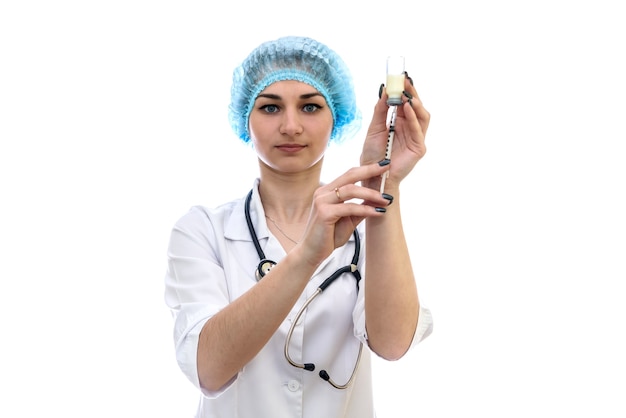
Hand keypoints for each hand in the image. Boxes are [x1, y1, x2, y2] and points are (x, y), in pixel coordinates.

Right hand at [297, 163, 390, 267]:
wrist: (312, 253)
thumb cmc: (328, 237)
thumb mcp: (349, 220)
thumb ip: (361, 208)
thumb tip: (378, 199)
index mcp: (327, 191)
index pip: (349, 174)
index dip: (366, 168)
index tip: (383, 165)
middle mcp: (323, 192)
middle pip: (350, 175)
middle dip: (370, 170)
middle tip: (387, 169)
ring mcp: (321, 201)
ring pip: (351, 190)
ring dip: (371, 194)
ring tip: (386, 200)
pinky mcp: (324, 213)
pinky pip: (349, 207)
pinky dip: (366, 209)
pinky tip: (378, 212)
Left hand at [360, 74, 429, 189]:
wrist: (371, 176)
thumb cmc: (372, 155)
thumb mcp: (374, 128)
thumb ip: (380, 110)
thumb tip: (384, 90)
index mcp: (400, 123)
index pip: (406, 103)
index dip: (404, 90)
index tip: (399, 76)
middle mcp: (410, 129)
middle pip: (417, 107)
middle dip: (412, 93)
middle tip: (405, 80)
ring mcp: (416, 139)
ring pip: (423, 117)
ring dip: (416, 104)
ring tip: (407, 94)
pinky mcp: (418, 149)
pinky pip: (418, 130)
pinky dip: (414, 118)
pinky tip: (408, 108)